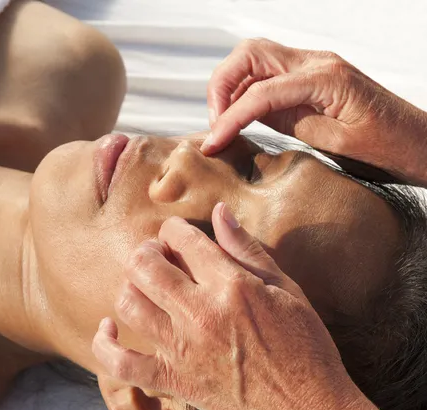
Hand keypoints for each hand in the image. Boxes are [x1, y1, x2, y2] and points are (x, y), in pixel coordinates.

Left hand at [92, 202, 357, 409]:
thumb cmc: (307, 349)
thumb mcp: (287, 290)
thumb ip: (247, 249)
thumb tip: (219, 211)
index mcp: (232, 286)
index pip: (183, 239)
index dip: (173, 228)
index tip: (175, 233)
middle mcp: (201, 314)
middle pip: (145, 266)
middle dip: (146, 251)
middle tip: (158, 256)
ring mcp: (183, 350)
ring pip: (129, 304)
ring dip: (130, 287)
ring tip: (144, 287)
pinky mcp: (174, 383)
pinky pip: (121, 364)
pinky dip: (105, 345)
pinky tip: (108, 329)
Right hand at [203, 39, 426, 185]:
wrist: (415, 141)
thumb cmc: (386, 146)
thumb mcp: (335, 142)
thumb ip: (290, 122)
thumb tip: (249, 117)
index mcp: (326, 79)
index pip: (260, 92)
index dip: (229, 117)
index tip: (212, 142)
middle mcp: (316, 62)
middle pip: (249, 54)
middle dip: (220, 86)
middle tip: (214, 123)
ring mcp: (312, 65)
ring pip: (253, 58)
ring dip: (228, 86)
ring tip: (222, 121)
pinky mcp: (308, 77)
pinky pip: (266, 74)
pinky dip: (244, 91)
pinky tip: (240, 116)